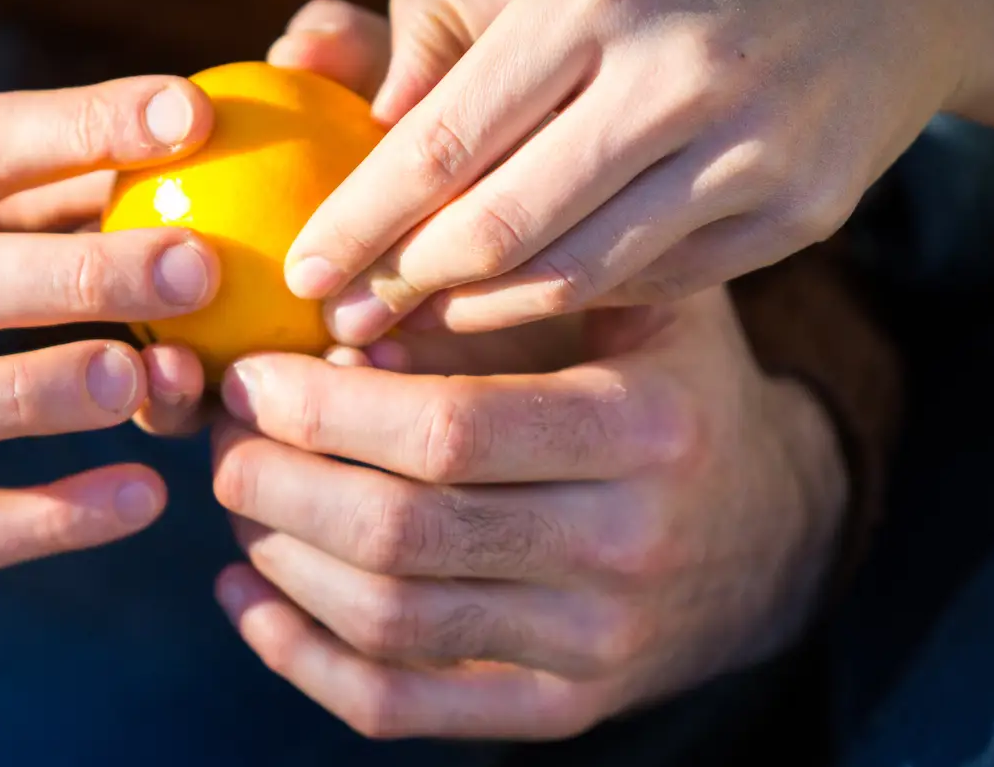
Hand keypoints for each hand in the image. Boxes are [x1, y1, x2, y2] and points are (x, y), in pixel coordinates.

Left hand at [210, 289, 846, 739]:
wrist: (772, 530)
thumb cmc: (668, 380)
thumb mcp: (628, 297)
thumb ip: (503, 284)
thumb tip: (340, 308)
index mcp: (645, 427)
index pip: (450, 431)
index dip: (325, 407)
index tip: (252, 374)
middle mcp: (628, 547)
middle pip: (404, 533)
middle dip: (279, 481)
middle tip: (221, 435)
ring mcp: (596, 645)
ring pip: (390, 620)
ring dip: (279, 558)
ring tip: (236, 495)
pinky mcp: (561, 709)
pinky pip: (402, 706)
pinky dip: (303, 658)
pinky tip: (247, 598)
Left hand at [283, 0, 984, 341]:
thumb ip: (450, 32)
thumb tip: (362, 115)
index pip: (443, 138)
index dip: (360, 219)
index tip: (301, 272)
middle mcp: (676, 73)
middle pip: (501, 227)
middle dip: (405, 287)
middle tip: (344, 323)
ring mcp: (752, 149)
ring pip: (577, 275)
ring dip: (479, 317)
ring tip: (416, 328)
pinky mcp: (802, 213)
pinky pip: (656, 285)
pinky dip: (576, 302)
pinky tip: (525, 310)